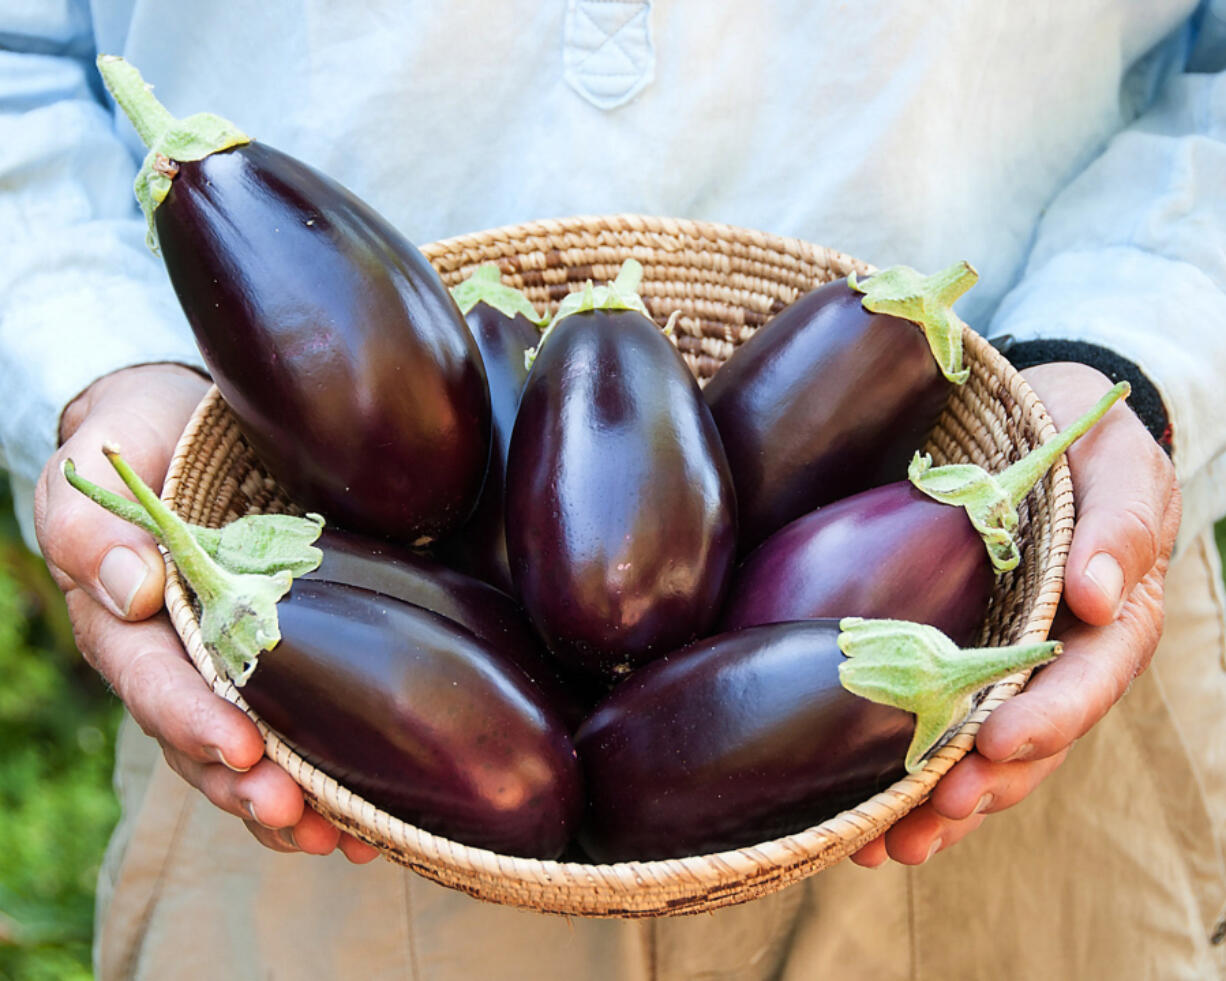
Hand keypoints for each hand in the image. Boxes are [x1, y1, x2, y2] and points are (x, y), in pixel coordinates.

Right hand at [34, 363, 378, 862]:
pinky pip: (306, 721)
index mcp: (125, 620)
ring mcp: (235, 662)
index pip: (153, 683)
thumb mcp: (98, 459)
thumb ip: (90, 524)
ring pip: (255, 751)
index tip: (239, 747)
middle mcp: (179, 656)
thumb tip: (128, 590)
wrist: (199, 419)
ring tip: (341, 837)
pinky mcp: (293, 654)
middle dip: (248, 785)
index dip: (192, 720)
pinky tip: (370, 814)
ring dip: (294, 801)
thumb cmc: (140, 436)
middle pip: (206, 740)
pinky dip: (334, 774)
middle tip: (297, 816)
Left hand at [851, 361, 1180, 866]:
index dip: (1047, 718)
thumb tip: (1099, 599)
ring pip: (979, 751)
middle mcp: (1056, 656)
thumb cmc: (1082, 442)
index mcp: (1109, 619)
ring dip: (937, 803)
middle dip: (982, 783)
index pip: (1086, 680)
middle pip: (1030, 738)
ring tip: (885, 845)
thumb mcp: (1119, 464)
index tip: (997, 743)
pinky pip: (932, 722)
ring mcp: (1003, 665)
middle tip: (931, 815)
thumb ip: (1120, 522)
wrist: (1026, 426)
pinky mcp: (951, 659)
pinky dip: (900, 772)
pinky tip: (857, 813)